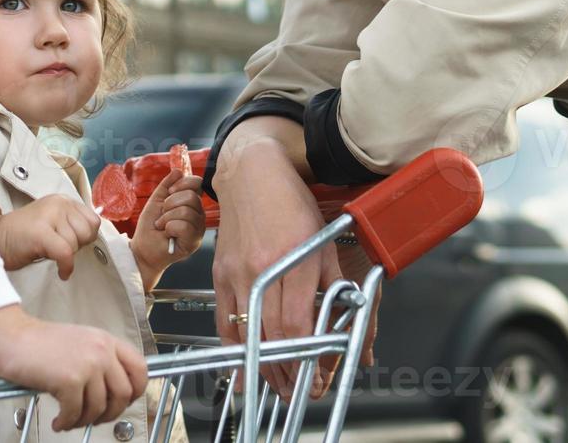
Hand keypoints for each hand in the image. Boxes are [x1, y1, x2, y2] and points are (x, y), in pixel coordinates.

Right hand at [0, 195, 100, 278]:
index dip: (86, 237)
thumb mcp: (53, 222)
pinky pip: (65, 253)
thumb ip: (72, 224)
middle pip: (87, 232)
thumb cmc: (24, 236)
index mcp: (63, 200)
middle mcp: (58, 203)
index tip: (72, 243)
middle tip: (60, 249)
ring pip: (75, 244)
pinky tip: (61, 272)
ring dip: (66, 257)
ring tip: (50, 254)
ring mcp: (49, 216)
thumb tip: (93, 237)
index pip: (93, 221)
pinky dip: (66, 267)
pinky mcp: (40, 232)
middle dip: (77, 246)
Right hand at [0, 306, 147, 430]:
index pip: (140, 368)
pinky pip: (75, 413)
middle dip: (110, 414)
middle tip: (94, 418)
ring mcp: (87, 365)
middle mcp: (101, 351)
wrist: (13, 336)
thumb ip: (100, 360)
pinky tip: (58, 421)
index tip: (123, 402)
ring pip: (99, 408)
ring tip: (70, 420)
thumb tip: (113, 394)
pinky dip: (66, 423)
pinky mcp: (69, 380)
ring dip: (84, 421)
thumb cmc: (41, 343)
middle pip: (123, 395)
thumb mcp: (81, 342)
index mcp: (106, 341)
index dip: (136, 391)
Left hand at [130, 167, 206, 288]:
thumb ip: (166, 185)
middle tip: (162, 215)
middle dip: (170, 204)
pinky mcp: (194, 241)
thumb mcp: (156, 200)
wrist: (143, 247)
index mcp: (191, 203)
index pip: (197, 183)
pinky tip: (167, 234)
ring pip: (186, 211)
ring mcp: (198, 228)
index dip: (182, 184)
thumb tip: (178, 171)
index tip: (168, 192)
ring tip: (162, 225)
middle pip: (191, 197)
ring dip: (167, 217)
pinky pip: (184, 225)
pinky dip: (170, 227)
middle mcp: (198, 214)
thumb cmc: (150, 226)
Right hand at [212, 126, 342, 404]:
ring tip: (276, 386)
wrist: (252, 173)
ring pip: (246, 332)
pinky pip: (224, 318)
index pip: (297, 324)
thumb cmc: (292, 203)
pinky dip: (233, 346)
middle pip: (271, 334)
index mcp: (293, 261)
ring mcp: (236, 272)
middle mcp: (261, 270)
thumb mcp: (325, 241)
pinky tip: (242, 364)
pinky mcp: (220, 272)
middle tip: (297, 394)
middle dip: (285, 371)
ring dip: (261, 366)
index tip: (315, 380)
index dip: (306, 358)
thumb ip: (335, 284)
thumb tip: (347, 323)